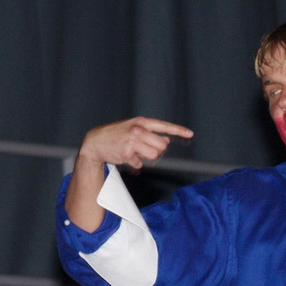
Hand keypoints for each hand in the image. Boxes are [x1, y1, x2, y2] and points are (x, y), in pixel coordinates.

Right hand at [64, 116, 192, 233]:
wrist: (95, 142)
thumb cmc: (116, 135)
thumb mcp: (133, 129)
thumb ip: (150, 133)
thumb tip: (166, 139)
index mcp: (141, 122)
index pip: (164, 126)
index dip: (178, 130)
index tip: (190, 133)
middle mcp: (138, 130)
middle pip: (161, 146)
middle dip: (156, 150)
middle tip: (143, 149)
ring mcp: (133, 141)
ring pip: (154, 156)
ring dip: (146, 157)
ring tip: (135, 153)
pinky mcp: (127, 153)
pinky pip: (140, 163)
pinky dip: (135, 163)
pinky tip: (126, 157)